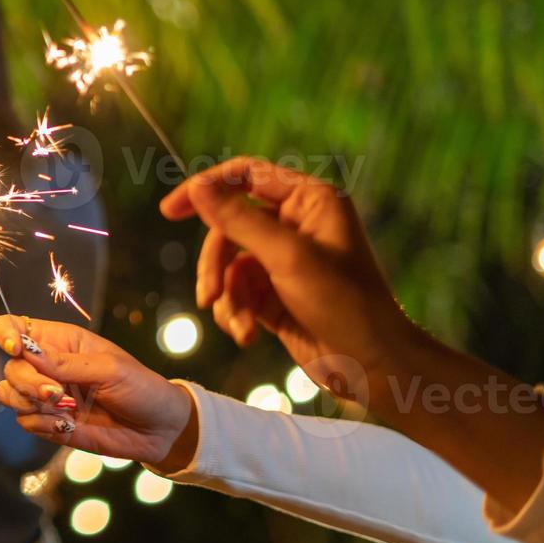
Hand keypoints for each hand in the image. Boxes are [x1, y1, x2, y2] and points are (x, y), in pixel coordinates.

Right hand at [0, 316, 198, 472]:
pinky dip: (41, 425)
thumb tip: (25, 350)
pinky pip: (25, 422)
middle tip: (56, 394)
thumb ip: (65, 363)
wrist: (159, 429)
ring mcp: (46, 396)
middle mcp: (47, 366)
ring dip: (28, 403)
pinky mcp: (49, 424)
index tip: (15, 348)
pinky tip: (68, 425)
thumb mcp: (109, 369)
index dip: (4, 332)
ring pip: (8, 394)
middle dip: (26, 382)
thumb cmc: (141, 387)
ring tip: (63, 411)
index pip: (14, 326)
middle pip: (9, 366)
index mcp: (60, 341)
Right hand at [160, 157, 414, 399]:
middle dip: (216, 265)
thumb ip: (239, 220)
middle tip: (208, 296)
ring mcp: (284, 261)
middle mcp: (296, 224)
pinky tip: (247, 335)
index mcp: (309, 201)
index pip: (246, 175)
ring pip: (228, 265)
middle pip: (229, 226)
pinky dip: (235, 313)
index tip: (171, 210)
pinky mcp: (274, 294)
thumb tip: (198, 189)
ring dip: (226, 297)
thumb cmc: (345, 305)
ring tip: (239, 326)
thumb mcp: (288, 257)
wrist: (373, 366)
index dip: (206, 187)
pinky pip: (236, 293)